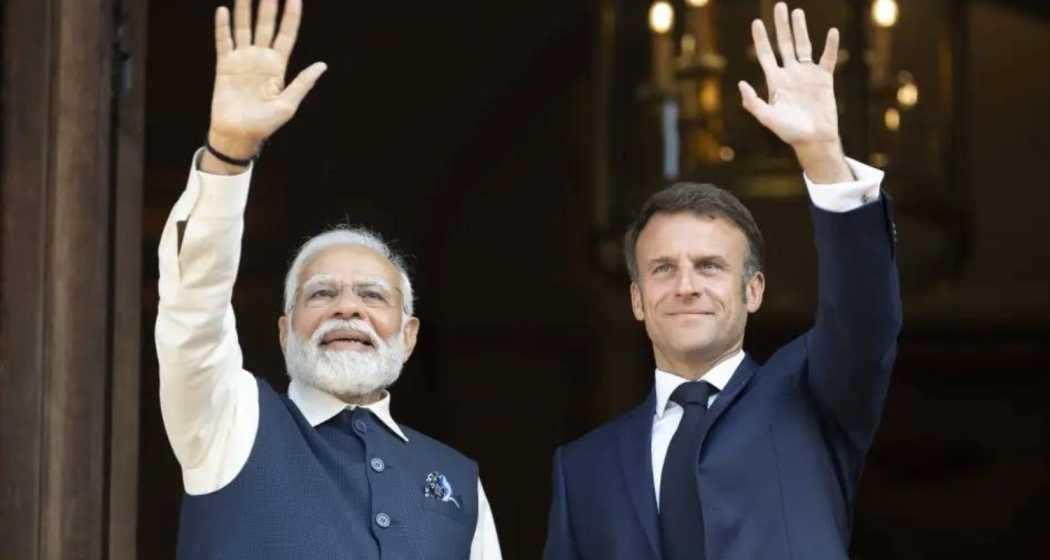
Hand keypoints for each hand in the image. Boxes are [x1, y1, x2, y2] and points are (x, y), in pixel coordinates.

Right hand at [207, 0, 325, 160]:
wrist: (238, 135)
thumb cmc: (265, 124)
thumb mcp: (288, 104)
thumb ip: (302, 83)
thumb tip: (322, 65)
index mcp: (278, 66)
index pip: (286, 34)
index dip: (291, 15)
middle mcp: (261, 59)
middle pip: (266, 25)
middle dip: (268, 5)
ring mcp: (242, 60)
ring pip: (244, 28)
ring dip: (245, 9)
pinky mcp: (225, 66)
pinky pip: (224, 42)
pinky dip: (223, 27)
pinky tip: (223, 10)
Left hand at [738, 3, 850, 182]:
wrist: (813, 139)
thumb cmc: (789, 131)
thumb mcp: (767, 118)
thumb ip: (753, 102)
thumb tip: (742, 83)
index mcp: (775, 81)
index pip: (766, 54)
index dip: (761, 39)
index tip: (756, 22)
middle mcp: (790, 74)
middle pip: (784, 44)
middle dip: (781, 26)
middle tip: (779, 6)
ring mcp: (807, 74)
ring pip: (803, 46)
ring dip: (800, 30)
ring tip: (797, 13)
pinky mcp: (824, 79)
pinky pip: (827, 59)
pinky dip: (830, 46)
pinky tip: (831, 32)